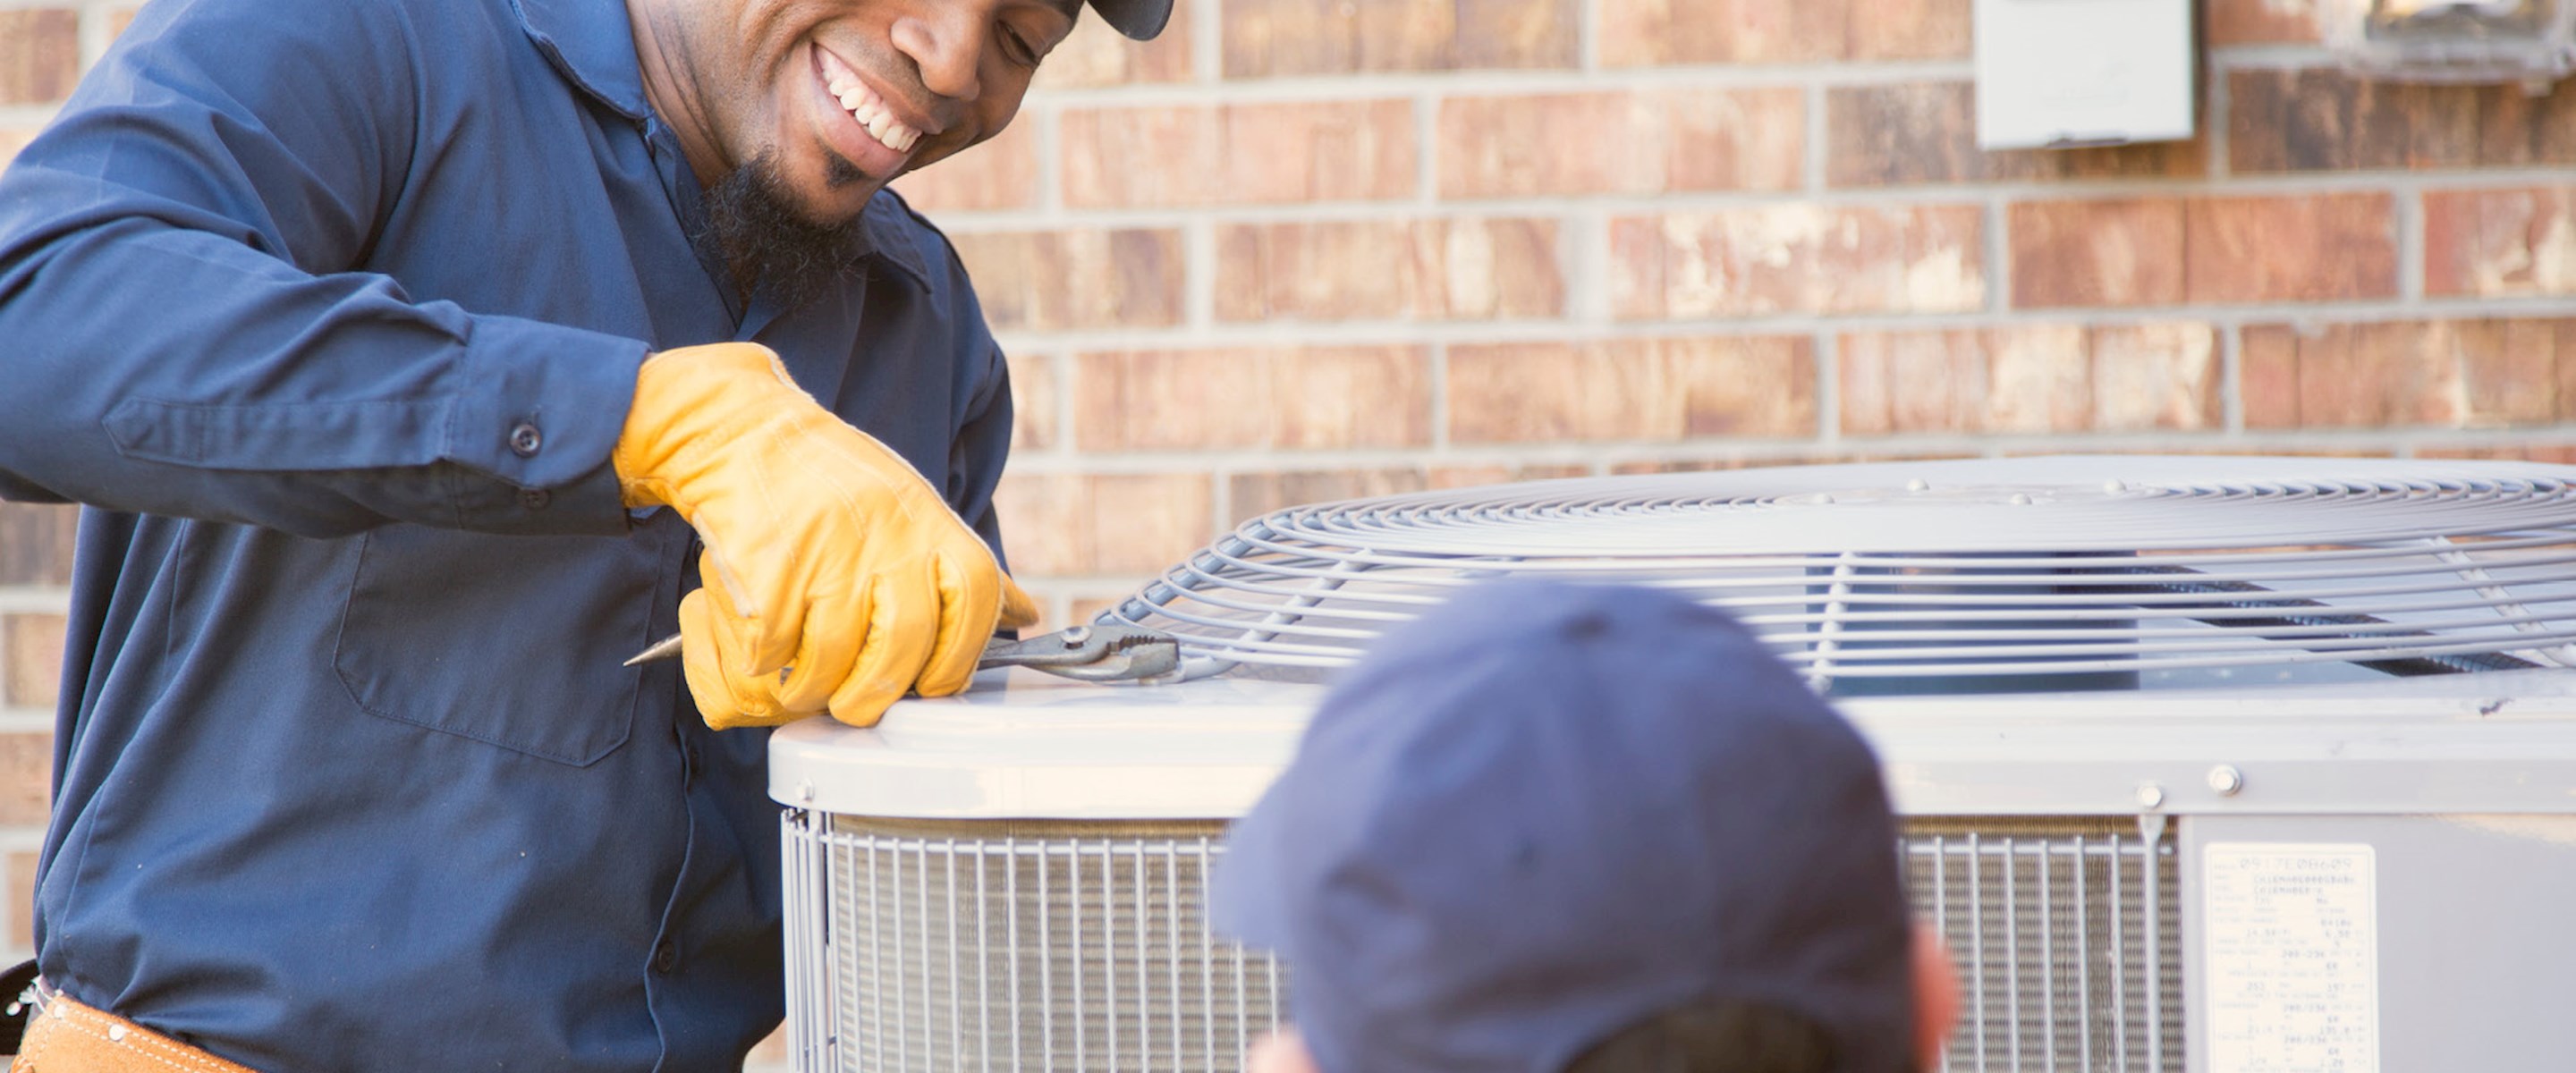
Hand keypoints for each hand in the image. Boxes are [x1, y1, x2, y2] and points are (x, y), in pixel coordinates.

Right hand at [614, 342, 1039, 727]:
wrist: (743, 431)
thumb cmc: (831, 480)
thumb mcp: (911, 507)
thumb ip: (960, 567)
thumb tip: (1023, 612)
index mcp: (927, 521)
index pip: (976, 596)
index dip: (962, 655)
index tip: (936, 684)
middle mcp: (885, 533)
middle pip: (905, 640)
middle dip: (880, 692)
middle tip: (858, 707)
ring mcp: (827, 548)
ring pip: (834, 656)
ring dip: (815, 687)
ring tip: (803, 685)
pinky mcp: (769, 565)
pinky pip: (774, 645)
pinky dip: (764, 660)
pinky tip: (764, 647)